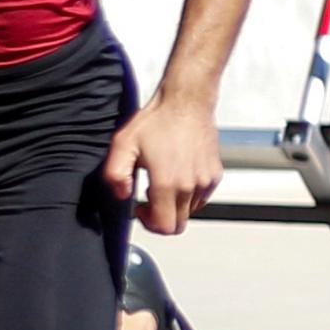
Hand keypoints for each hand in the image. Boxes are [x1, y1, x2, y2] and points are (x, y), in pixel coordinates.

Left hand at [103, 91, 222, 234]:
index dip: (149, 224)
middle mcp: (190, 186)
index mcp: (167, 183)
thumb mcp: (123, 145)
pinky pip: (201, 197)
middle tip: (149, 199)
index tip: (141, 209)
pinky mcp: (214, 174)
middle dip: (161, 218)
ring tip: (163, 183)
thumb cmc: (158, 120)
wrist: (186, 102)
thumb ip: (115, 175)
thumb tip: (121, 194)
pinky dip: (189, 194)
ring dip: (175, 205)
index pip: (165, 226)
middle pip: (178, 224)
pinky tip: (177, 175)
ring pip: (190, 211)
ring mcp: (205, 181)